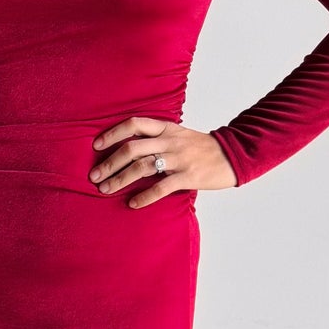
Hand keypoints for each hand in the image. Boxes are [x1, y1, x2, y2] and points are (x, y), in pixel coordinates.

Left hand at [89, 116, 236, 205]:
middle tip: (94, 176)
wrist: (234, 155)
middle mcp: (170, 141)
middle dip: (110, 163)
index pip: (134, 124)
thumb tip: (130, 150)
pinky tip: (132, 203)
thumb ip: (158, 139)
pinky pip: (161, 187)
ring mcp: (179, 158)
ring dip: (120, 179)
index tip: (96, 146)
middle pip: (132, 148)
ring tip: (105, 190)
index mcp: (167, 128)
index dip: (112, 133)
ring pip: (142, 167)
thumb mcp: (180, 135)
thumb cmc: (203, 148)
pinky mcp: (188, 176)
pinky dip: (144, 196)